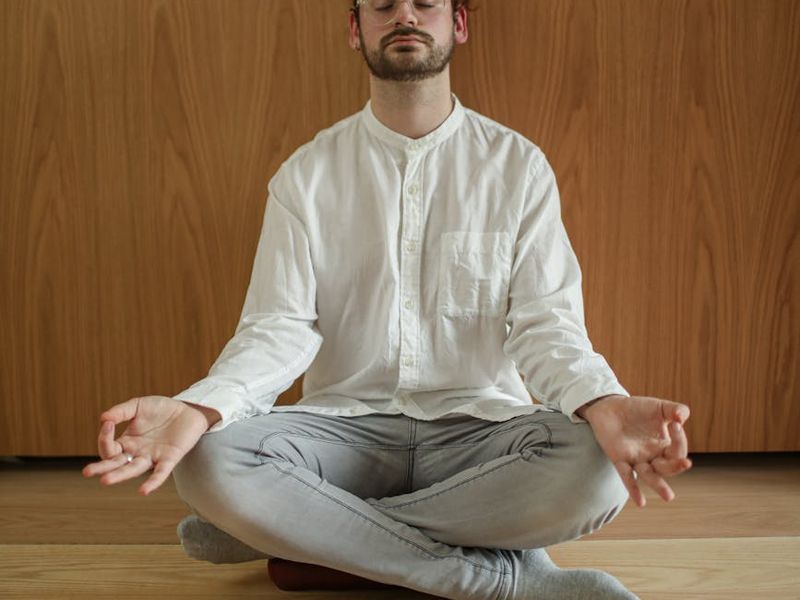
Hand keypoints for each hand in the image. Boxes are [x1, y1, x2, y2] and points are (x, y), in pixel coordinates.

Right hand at [82, 395, 211, 495]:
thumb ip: (121, 411)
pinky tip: (143, 490)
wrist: (188, 410)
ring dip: (120, 476)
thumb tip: (103, 418)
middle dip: (102, 468)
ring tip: (105, 481)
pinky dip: (152, 482)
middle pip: (116, 464)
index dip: (105, 437)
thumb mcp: (138, 406)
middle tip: (87, 472)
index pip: (109, 447)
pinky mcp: (170, 459)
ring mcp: (152, 457)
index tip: (108, 423)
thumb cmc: (162, 410)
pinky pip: (160, 474)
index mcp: (127, 442)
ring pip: (133, 470)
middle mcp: (137, 453)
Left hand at [580, 394, 691, 507]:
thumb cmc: (637, 409)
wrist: (610, 406)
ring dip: (658, 485)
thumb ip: (675, 410)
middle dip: (676, 466)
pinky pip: (627, 476)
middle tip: (685, 463)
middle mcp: (653, 456)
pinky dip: (632, 488)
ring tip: (669, 497)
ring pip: (650, 476)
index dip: (680, 439)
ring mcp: (637, 459)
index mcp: (665, 445)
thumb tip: (682, 416)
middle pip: (667, 467)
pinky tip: (640, 502)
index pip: (678, 450)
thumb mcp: (660, 407)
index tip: (675, 423)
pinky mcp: (620, 460)